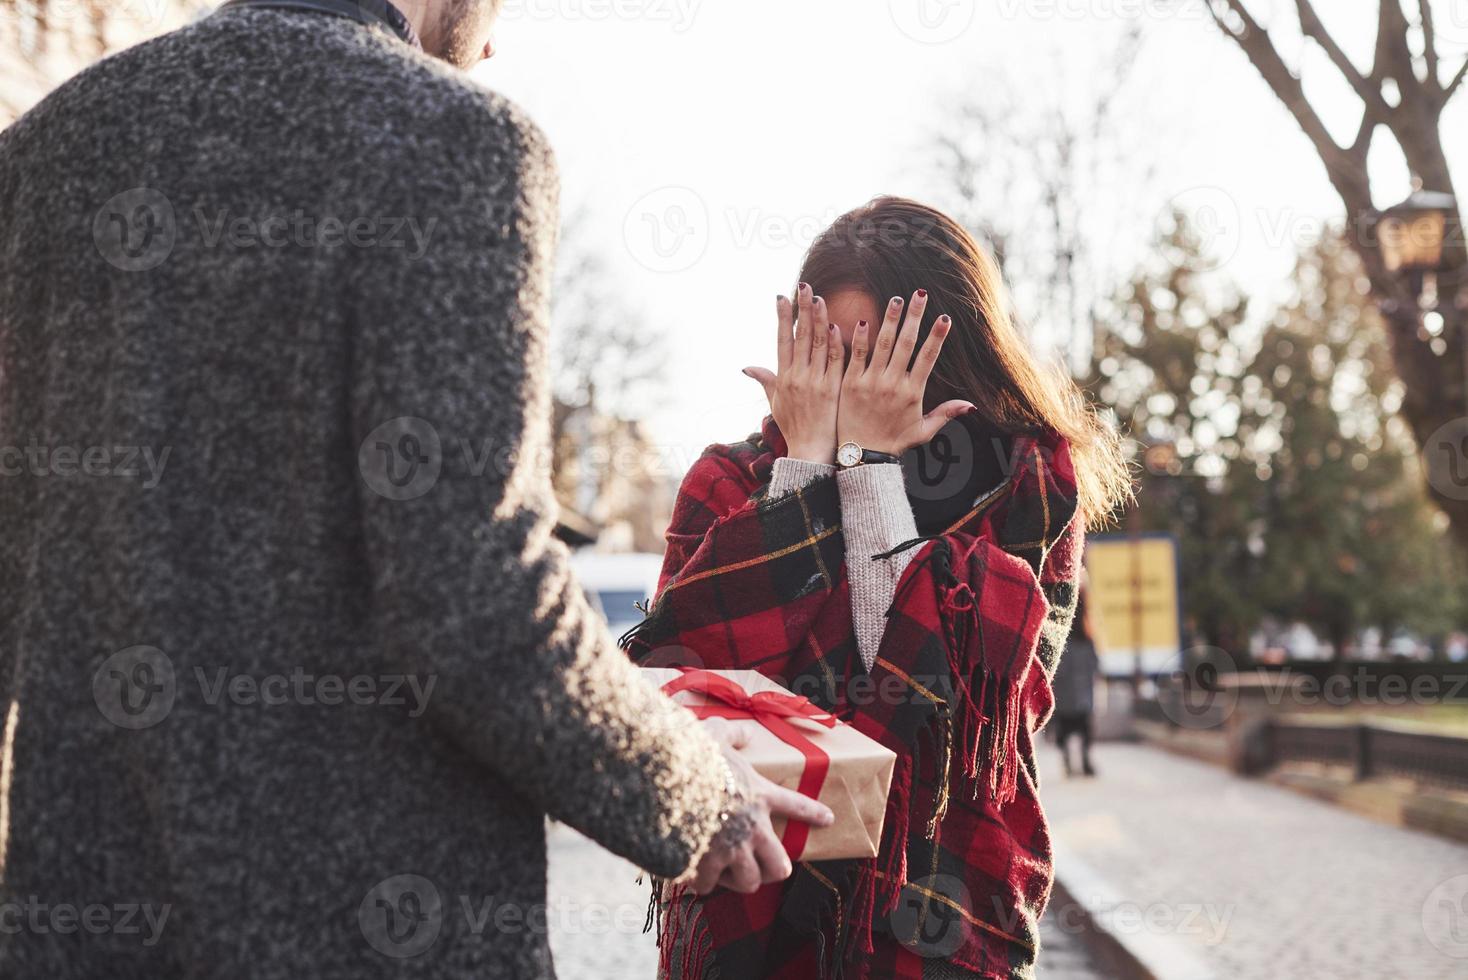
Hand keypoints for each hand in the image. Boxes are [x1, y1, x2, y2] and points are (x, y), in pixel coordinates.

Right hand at [686, 718, 834, 894]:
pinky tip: (692, 871)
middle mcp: (753, 827)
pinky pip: (709, 885)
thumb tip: (745, 731)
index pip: (796, 805)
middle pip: (779, 867)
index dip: (813, 814)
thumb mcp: (716, 734)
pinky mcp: (706, 863)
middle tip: (759, 866)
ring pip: (749, 882)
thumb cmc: (693, 755)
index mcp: (759, 794)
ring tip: (723, 869)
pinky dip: (701, 881)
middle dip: (771, 870)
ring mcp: (731, 848)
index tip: (828, 819)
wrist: (666, 779)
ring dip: (737, 878)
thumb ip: (733, 734)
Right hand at [743, 284, 845, 463]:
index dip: (782, 318)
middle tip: (804, 286)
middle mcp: (797, 377)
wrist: (810, 453)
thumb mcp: (775, 404)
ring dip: (819, 320)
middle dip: (802, 309)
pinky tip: (838, 326)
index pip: (782, 341)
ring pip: (817, 345)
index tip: (781, 297)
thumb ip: (765, 381)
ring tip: (820, 298)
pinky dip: (836, 344)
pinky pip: (835, 363)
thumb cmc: (794, 429)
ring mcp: (816, 383)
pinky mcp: (833, 390)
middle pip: (800, 337)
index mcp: (783, 378)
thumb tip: (746, 367)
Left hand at [837, 289, 974, 456]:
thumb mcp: (923, 431)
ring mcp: (871, 383)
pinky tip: (861, 319)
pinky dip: (859, 338)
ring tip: (896, 298)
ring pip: (882, 344)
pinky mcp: (850, 384)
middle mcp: (893, 384)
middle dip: (915, 317)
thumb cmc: (893, 443)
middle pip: (906, 343)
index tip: (944, 317)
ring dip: (890, 319)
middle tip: (920, 294)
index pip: (928, 358)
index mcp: (913, 392)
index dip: (937, 337)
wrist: (861, 457)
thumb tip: (971, 405)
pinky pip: (856, 356)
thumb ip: (945, 414)